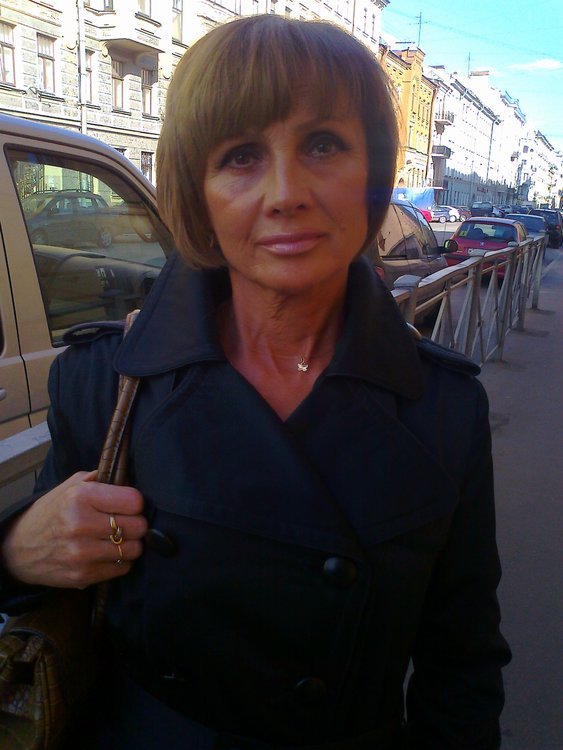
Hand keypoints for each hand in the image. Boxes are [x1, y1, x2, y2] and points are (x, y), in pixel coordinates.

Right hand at [2, 470, 146, 587]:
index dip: (135, 503)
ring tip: (118, 538)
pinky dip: (120, 561)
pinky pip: (123, 568)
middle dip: (136, 523)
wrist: (19, 548)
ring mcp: (83, 553)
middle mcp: (82, 525)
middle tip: (125, 523)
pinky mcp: (83, 575)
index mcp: (81, 497)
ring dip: (130, 544)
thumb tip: (128, 478)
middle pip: (138, 526)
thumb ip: (100, 479)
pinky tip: (108, 553)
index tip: (128, 505)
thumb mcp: (70, 487)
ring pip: (134, 549)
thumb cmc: (51, 513)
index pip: (134, 501)